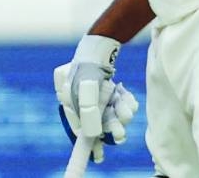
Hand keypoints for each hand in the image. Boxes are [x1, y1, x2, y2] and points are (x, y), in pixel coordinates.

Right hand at [53, 35, 134, 162]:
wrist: (102, 45)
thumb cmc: (89, 67)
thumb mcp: (86, 91)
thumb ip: (88, 113)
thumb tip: (92, 135)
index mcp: (68, 99)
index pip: (79, 126)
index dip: (89, 140)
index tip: (99, 154)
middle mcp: (80, 96)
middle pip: (96, 120)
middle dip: (109, 127)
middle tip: (120, 135)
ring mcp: (94, 91)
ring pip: (109, 111)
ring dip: (119, 115)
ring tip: (127, 113)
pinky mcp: (106, 86)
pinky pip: (117, 101)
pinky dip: (124, 103)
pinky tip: (129, 101)